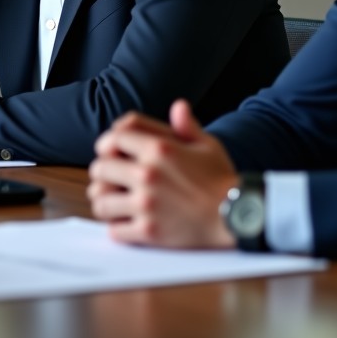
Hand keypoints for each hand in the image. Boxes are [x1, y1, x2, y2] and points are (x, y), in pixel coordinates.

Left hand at [87, 100, 237, 248]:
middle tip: (109, 179)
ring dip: (104, 200)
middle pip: (100, 168)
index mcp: (158, 149)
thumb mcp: (207, 145)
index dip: (107, 144)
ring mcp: (146, 203)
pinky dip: (116, 227)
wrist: (236, 215)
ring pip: (101, 201)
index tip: (109, 152)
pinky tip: (125, 223)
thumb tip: (178, 105)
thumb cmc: (221, 179)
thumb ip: (186, 125)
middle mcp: (147, 174)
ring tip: (112, 201)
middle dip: (102, 173)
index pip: (113, 138)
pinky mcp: (148, 231)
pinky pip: (114, 230)